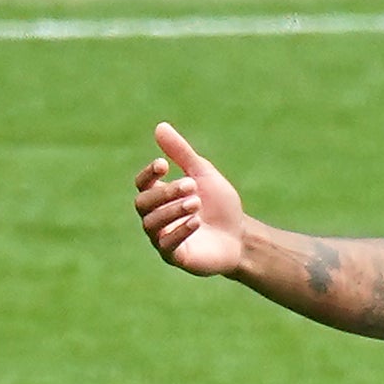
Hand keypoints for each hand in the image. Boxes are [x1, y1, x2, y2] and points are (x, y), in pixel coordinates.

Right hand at [134, 122, 247, 275]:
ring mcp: (162, 238)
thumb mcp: (203, 174)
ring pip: (151, 224)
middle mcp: (156, 218)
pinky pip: (166, 245)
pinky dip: (180, 231)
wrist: (241, 236)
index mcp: (160, 197)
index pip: (142, 184)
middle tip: (191, 186)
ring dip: (173, 210)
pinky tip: (196, 221)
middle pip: (143, 203)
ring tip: (196, 203)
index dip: (148, 174)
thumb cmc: (221, 205)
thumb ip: (181, 153)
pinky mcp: (174, 257)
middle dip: (165, 193)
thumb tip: (160, 126)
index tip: (164, 164)